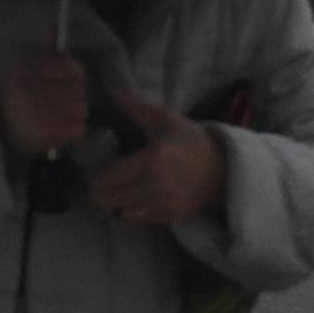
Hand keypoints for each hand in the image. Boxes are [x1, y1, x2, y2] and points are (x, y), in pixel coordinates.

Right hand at [0, 48, 87, 156]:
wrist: (0, 132)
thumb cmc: (17, 99)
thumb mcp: (25, 71)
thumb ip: (44, 52)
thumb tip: (55, 28)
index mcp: (24, 76)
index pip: (72, 69)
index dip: (71, 73)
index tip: (64, 78)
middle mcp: (31, 95)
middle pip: (79, 90)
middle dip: (72, 94)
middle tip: (58, 99)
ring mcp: (39, 118)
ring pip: (81, 109)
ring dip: (74, 112)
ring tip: (59, 114)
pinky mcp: (47, 137)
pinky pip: (79, 130)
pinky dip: (73, 129)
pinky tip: (60, 128)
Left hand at [90, 96, 225, 227]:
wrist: (220, 169)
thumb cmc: (189, 141)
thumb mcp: (164, 119)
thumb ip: (135, 108)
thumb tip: (111, 94)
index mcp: (155, 159)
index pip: (112, 176)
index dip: (97, 176)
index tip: (93, 172)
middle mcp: (159, 186)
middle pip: (113, 198)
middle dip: (101, 192)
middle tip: (97, 185)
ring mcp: (166, 205)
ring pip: (123, 212)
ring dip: (116, 203)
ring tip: (115, 192)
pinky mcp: (171, 218)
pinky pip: (140, 219)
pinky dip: (133, 210)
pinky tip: (135, 198)